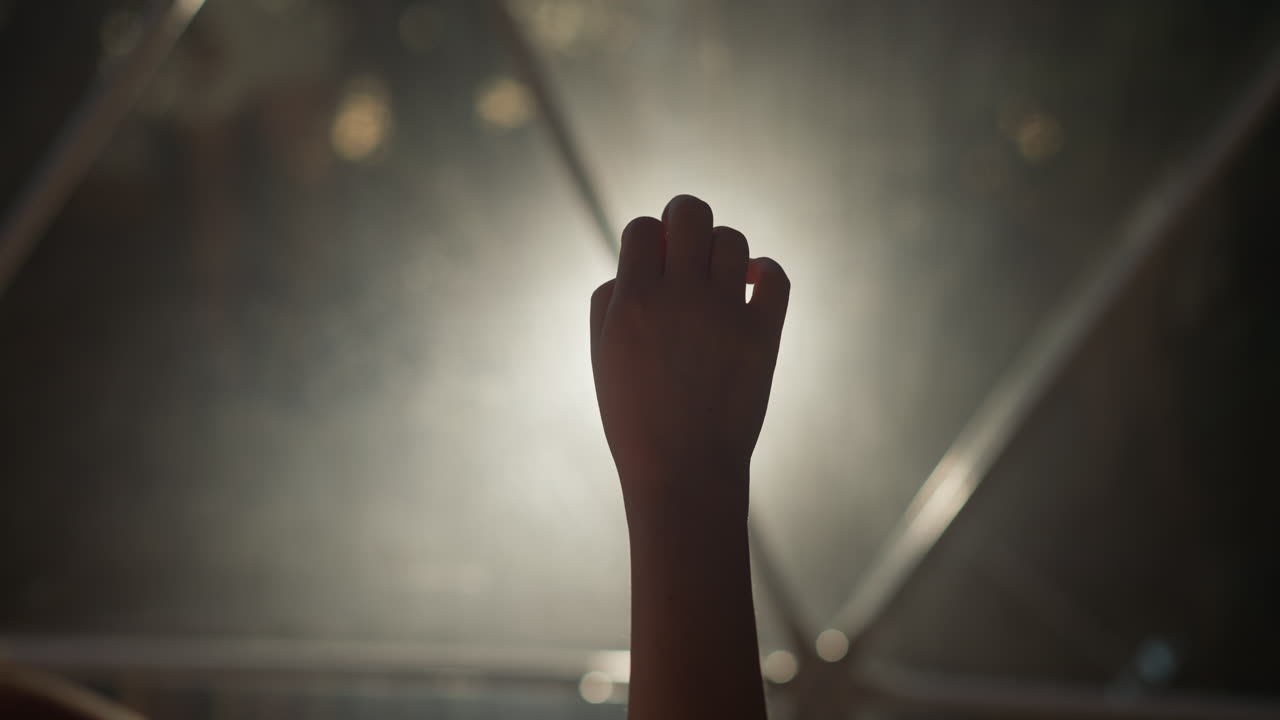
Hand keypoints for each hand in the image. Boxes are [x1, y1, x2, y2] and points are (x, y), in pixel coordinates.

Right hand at [590, 195, 788, 513]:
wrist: (683, 471)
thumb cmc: (635, 417)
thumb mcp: (602, 356)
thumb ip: (609, 301)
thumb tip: (633, 263)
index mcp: (633, 301)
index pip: (642, 228)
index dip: (647, 237)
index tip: (652, 260)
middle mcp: (679, 297)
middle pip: (691, 213)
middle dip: (685, 219)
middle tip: (685, 244)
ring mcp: (725, 313)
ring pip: (732, 239)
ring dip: (721, 249)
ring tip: (716, 276)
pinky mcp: (763, 334)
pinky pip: (776, 276)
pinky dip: (765, 271)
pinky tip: (749, 285)